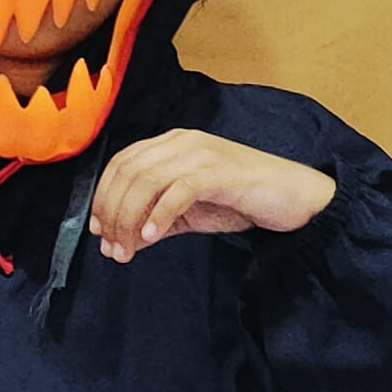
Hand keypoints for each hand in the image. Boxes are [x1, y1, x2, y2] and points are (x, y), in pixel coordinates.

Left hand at [89, 132, 337, 262]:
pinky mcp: (220, 171)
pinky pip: (179, 191)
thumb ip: (155, 220)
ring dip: (131, 219)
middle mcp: (182, 141)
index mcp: (171, 143)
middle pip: (129, 172)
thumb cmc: (241, 200)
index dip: (103, 196)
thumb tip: (119, 241)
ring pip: (148, 181)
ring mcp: (202, 153)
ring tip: (129, 249)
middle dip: (113, 213)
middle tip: (113, 248)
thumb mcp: (189, 212)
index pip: (122, 163)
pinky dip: (160, 214)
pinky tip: (152, 237)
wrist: (293, 196)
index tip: (98, 230)